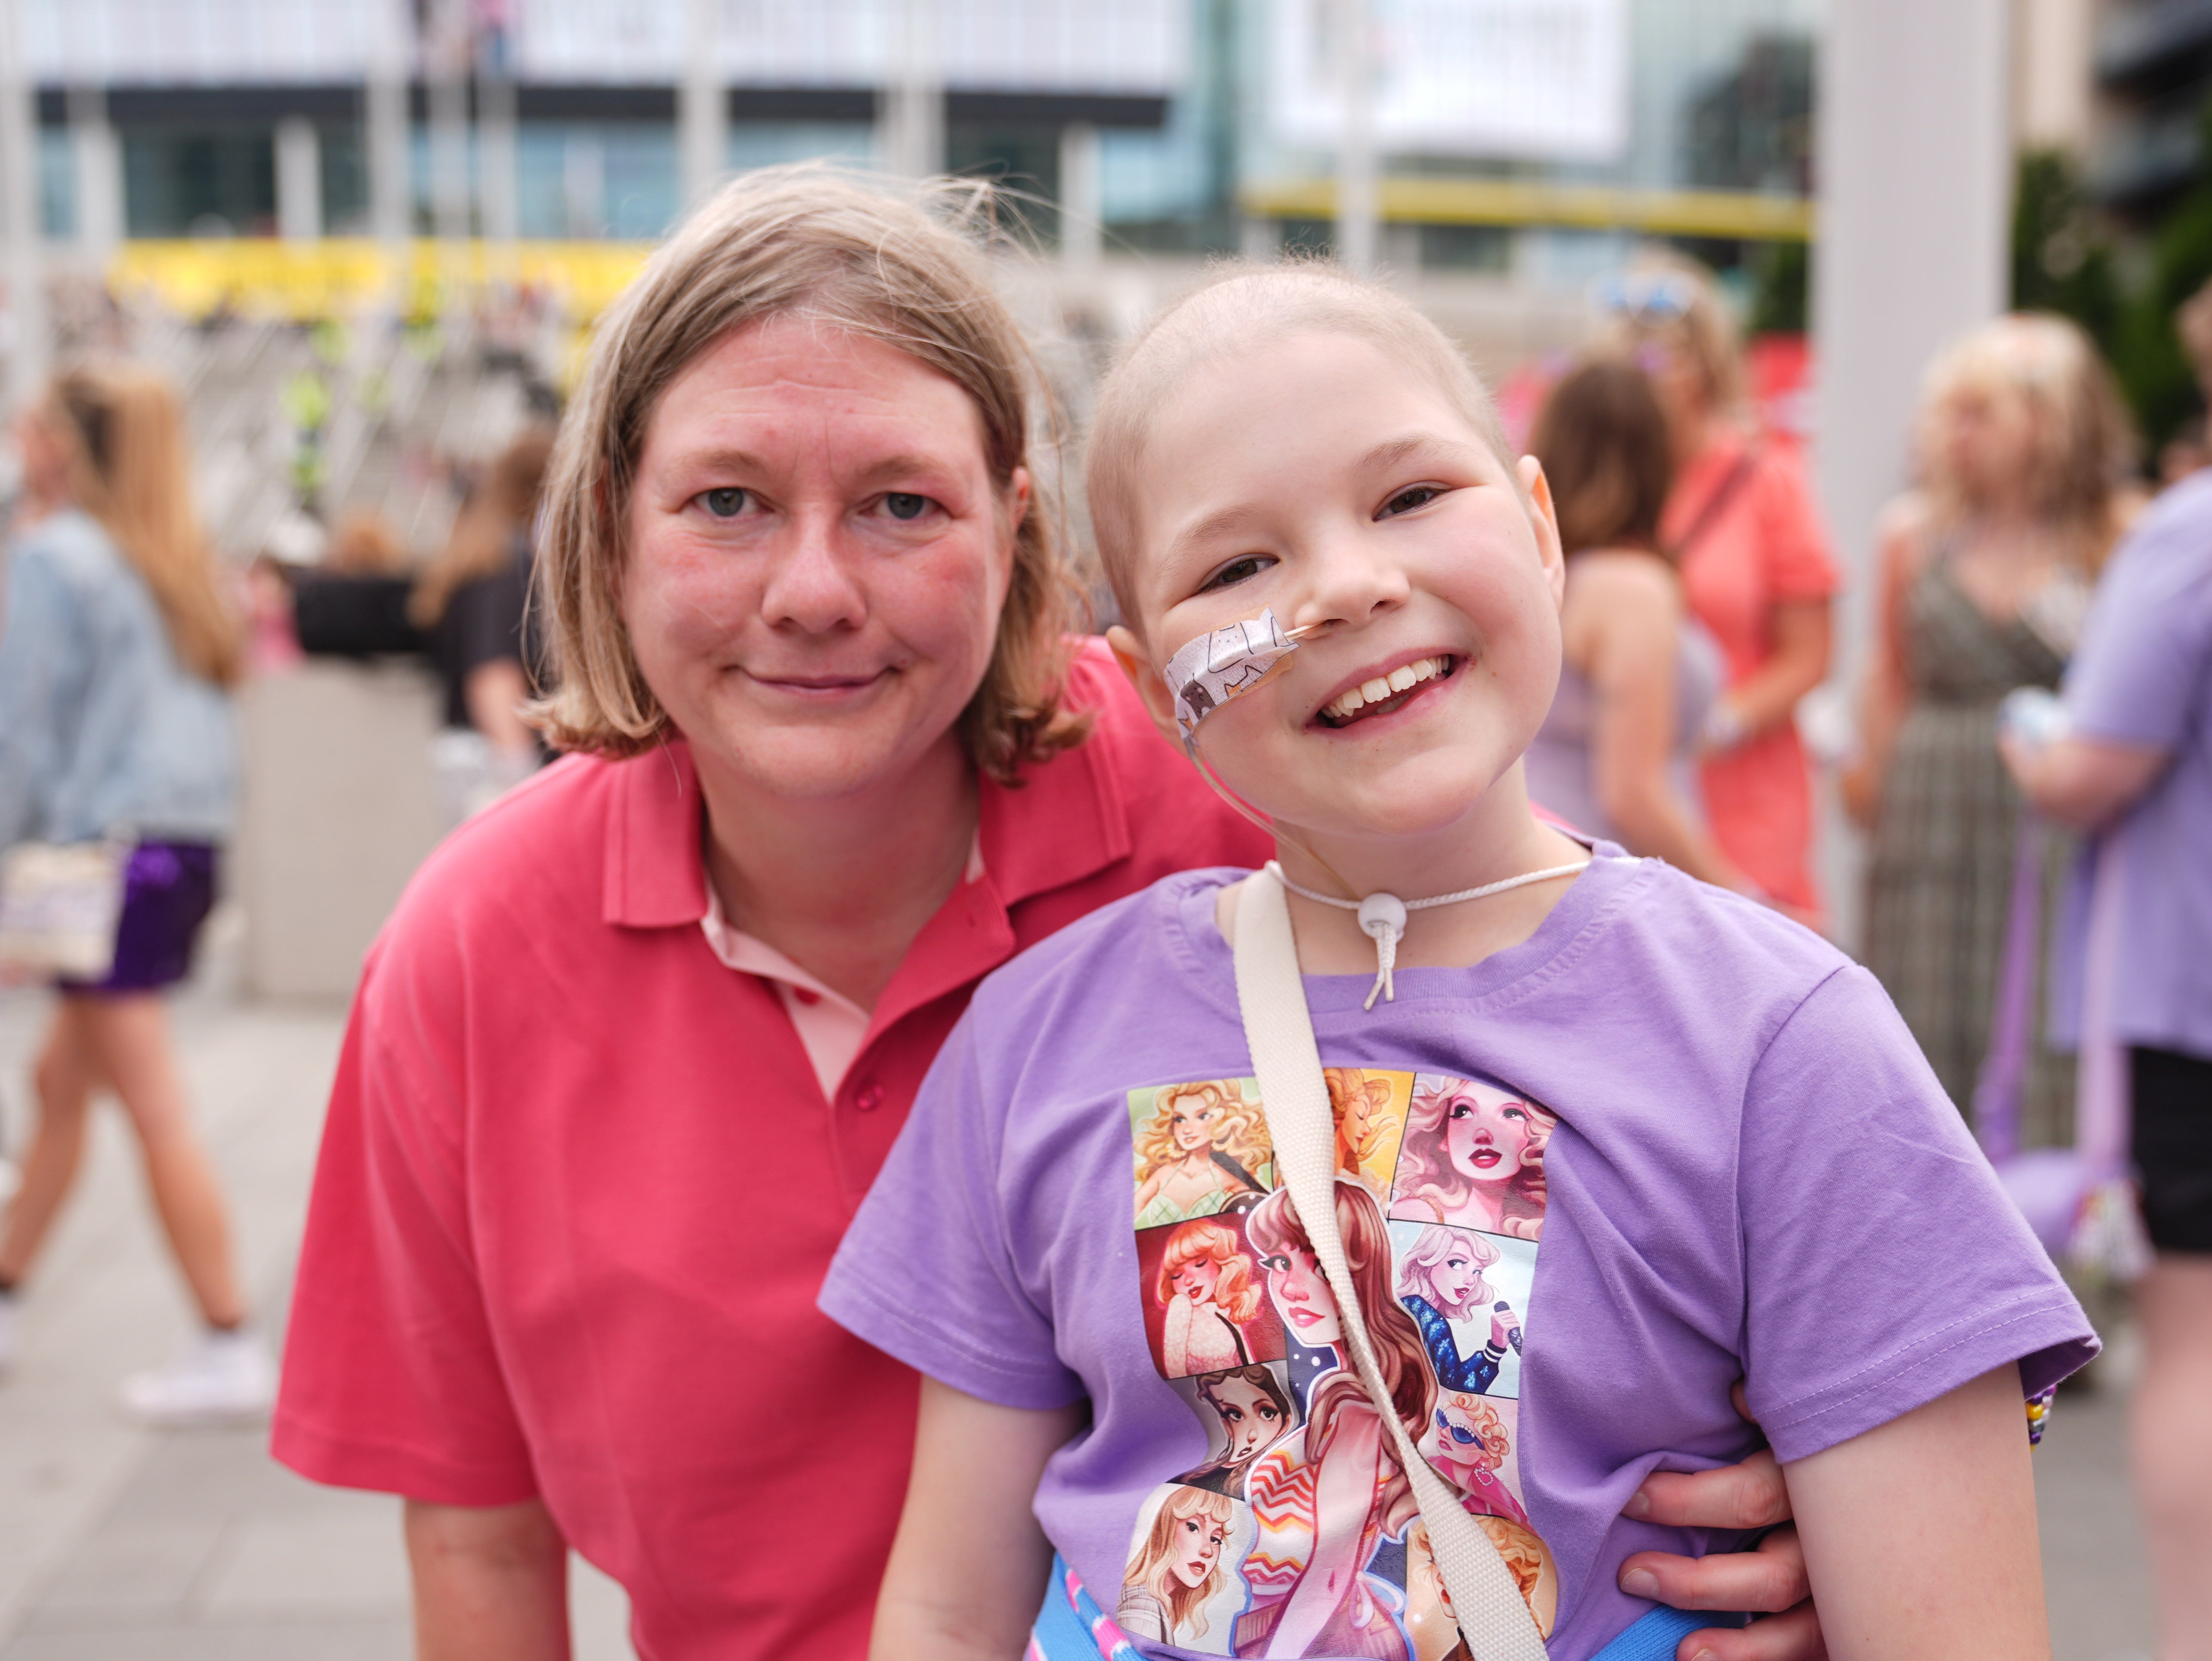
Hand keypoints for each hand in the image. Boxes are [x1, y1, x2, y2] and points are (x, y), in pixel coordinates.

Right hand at [1490, 1308, 1518, 1350]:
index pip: (1508, 1311)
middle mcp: (1496, 1318)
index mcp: (1494, 1316)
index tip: (1512, 1319)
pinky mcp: (1504, 1327)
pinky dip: (1517, 1326)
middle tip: (1513, 1324)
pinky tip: (1516, 1328)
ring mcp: (1500, 1322)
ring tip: (1514, 1326)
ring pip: (1514, 1319)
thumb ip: (1502, 1317)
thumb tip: (1512, 1311)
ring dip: (1516, 1323)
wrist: (1497, 1342)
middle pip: (1512, 1314)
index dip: (1512, 1315)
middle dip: (1514, 1319)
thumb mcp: (1498, 1322)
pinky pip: (1515, 1324)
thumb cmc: (1499, 1333)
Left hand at [1616, 1385, 1825, 1660]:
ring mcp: (1848, 1588)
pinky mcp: (1848, 1615)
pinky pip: (1815, 1648)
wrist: (1914, 1472)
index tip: (1630, 1499)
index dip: (1685, 1502)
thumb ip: (1772, 1409)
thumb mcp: (1804, 1414)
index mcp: (1817, 1484)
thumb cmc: (1832, 1437)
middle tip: (1632, 1576)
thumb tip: (1740, 1397)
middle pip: (1773, 1575)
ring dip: (1742, 1646)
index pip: (1750, 1499)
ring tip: (1685, 1653)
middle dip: (1698, 1582)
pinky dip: (1769, 1658)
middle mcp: (1836, 1542)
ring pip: (1801, 1630)